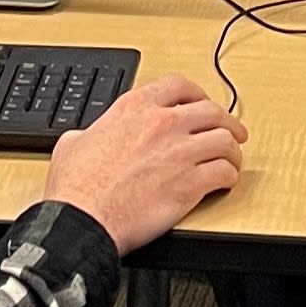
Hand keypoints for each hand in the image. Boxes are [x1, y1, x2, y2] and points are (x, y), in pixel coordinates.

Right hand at [41, 74, 246, 251]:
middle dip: (226, 121)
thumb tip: (88, 136)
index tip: (202, 103)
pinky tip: (225, 181)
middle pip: (211, 111)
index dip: (197, 94)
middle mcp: (162, 123)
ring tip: (232, 158)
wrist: (83, 220)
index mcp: (135, 108)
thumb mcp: (73, 142)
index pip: (179, 86)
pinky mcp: (190, 183)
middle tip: (232, 131)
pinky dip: (229, 176)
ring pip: (225, 140)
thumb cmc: (77, 188)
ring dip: (232, 149)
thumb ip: (92, 131)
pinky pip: (224, 173)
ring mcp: (180, 152)